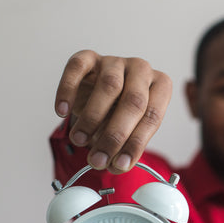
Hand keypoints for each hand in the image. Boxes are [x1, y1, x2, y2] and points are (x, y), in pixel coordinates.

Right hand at [54, 50, 172, 173]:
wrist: (100, 94)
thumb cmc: (119, 114)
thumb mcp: (129, 132)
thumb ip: (126, 148)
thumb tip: (116, 166)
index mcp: (160, 86)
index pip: (152, 116)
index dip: (136, 143)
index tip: (121, 164)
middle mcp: (141, 69)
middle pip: (133, 101)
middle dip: (115, 135)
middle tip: (99, 159)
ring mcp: (115, 61)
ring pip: (109, 86)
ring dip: (92, 118)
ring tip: (80, 140)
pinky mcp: (89, 57)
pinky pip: (77, 68)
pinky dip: (67, 91)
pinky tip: (63, 112)